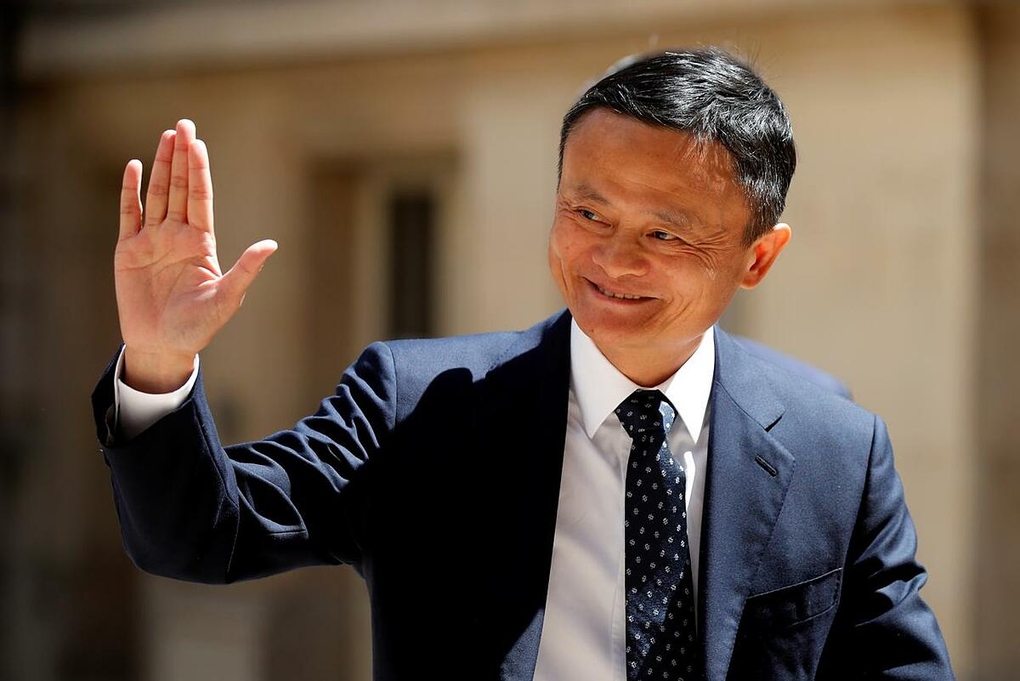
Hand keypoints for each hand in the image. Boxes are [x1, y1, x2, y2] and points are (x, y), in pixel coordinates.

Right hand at [116, 120, 276, 391]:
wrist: (163, 345)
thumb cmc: (198, 326)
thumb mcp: (226, 298)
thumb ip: (245, 269)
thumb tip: (271, 245)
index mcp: (201, 243)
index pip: (200, 198)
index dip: (199, 170)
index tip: (198, 143)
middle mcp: (177, 235)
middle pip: (180, 188)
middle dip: (182, 157)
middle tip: (183, 124)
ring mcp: (152, 241)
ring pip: (157, 195)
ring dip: (161, 166)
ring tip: (165, 137)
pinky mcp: (128, 251)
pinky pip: (129, 215)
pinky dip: (130, 191)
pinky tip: (135, 168)